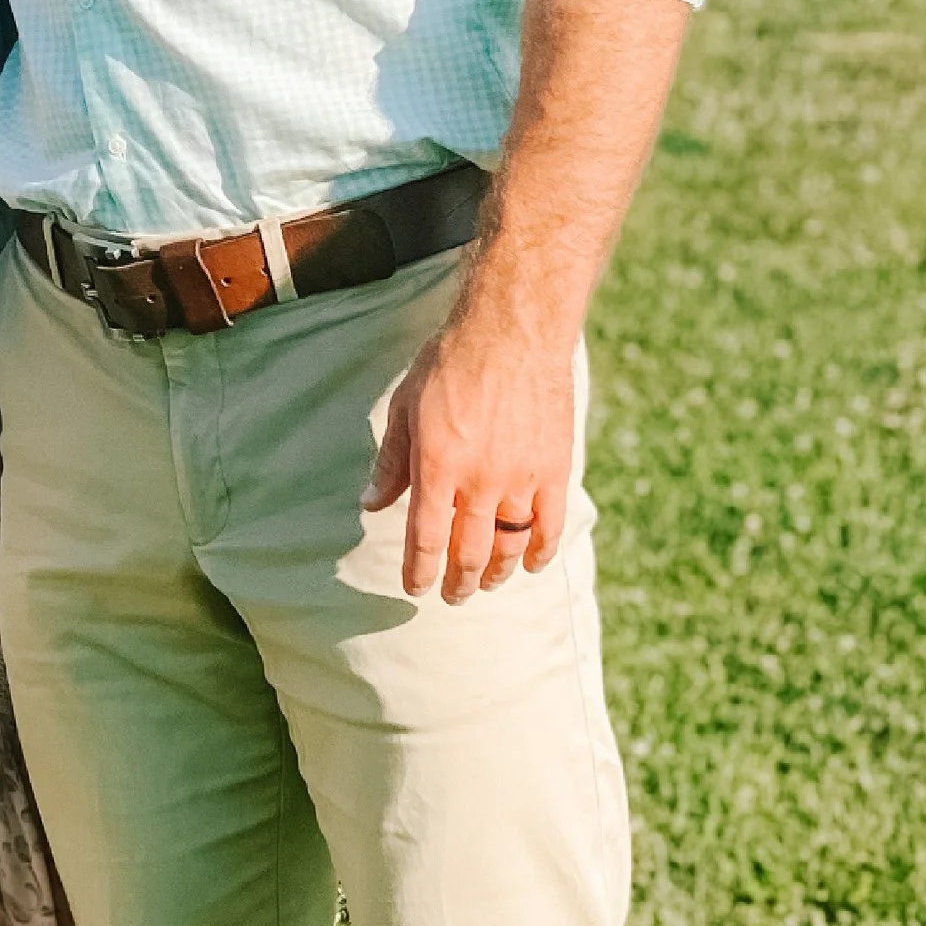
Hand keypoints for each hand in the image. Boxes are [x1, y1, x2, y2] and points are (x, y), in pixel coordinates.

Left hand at [363, 306, 574, 604]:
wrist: (512, 330)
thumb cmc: (451, 362)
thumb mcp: (406, 407)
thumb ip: (392, 461)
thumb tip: (370, 505)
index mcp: (438, 466)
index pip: (425, 539)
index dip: (419, 572)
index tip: (416, 588)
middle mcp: (480, 481)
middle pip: (468, 553)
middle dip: (458, 582)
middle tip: (453, 595)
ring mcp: (522, 478)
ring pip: (509, 546)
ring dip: (495, 573)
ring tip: (486, 583)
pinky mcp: (555, 470)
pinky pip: (549, 526)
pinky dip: (539, 552)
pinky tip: (529, 564)